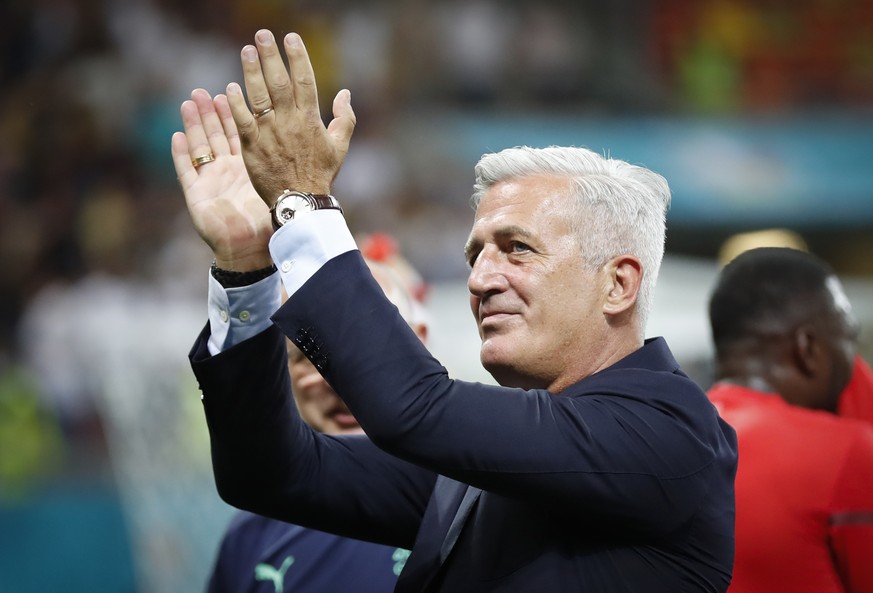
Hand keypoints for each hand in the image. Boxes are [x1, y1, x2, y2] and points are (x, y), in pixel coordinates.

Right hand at [171, 89, 272, 271]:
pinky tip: (177, 136)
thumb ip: (289, 163)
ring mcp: (211, 182)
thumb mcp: (281, 186)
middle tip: (204, 90)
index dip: (234, 113)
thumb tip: (307, 140)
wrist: (254, 251)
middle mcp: (228, 171)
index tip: (230, 90)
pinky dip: (181, 154)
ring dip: (193, 125)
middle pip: (216, 135)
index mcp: (248, 166)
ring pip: (200, 147)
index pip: (240, 133)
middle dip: (209, 113)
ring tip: (190, 102)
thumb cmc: (270, 223)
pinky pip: (186, 171)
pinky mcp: (197, 196)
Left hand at [226, 29, 355, 202]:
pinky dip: (236, 105)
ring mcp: (270, 133)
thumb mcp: (339, 146)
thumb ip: (344, 118)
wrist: (301, 201)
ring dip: (252, 72)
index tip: (291, 38)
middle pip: (279, 82)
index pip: (304, 81)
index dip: (298, 57)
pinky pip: (243, 121)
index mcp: (311, 120)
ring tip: (246, 50)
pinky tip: (230, 87)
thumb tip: (345, 93)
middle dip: (271, 56)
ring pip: (260, 96)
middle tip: (262, 35)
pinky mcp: (253, 147)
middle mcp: (290, 122)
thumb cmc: (320, 174)